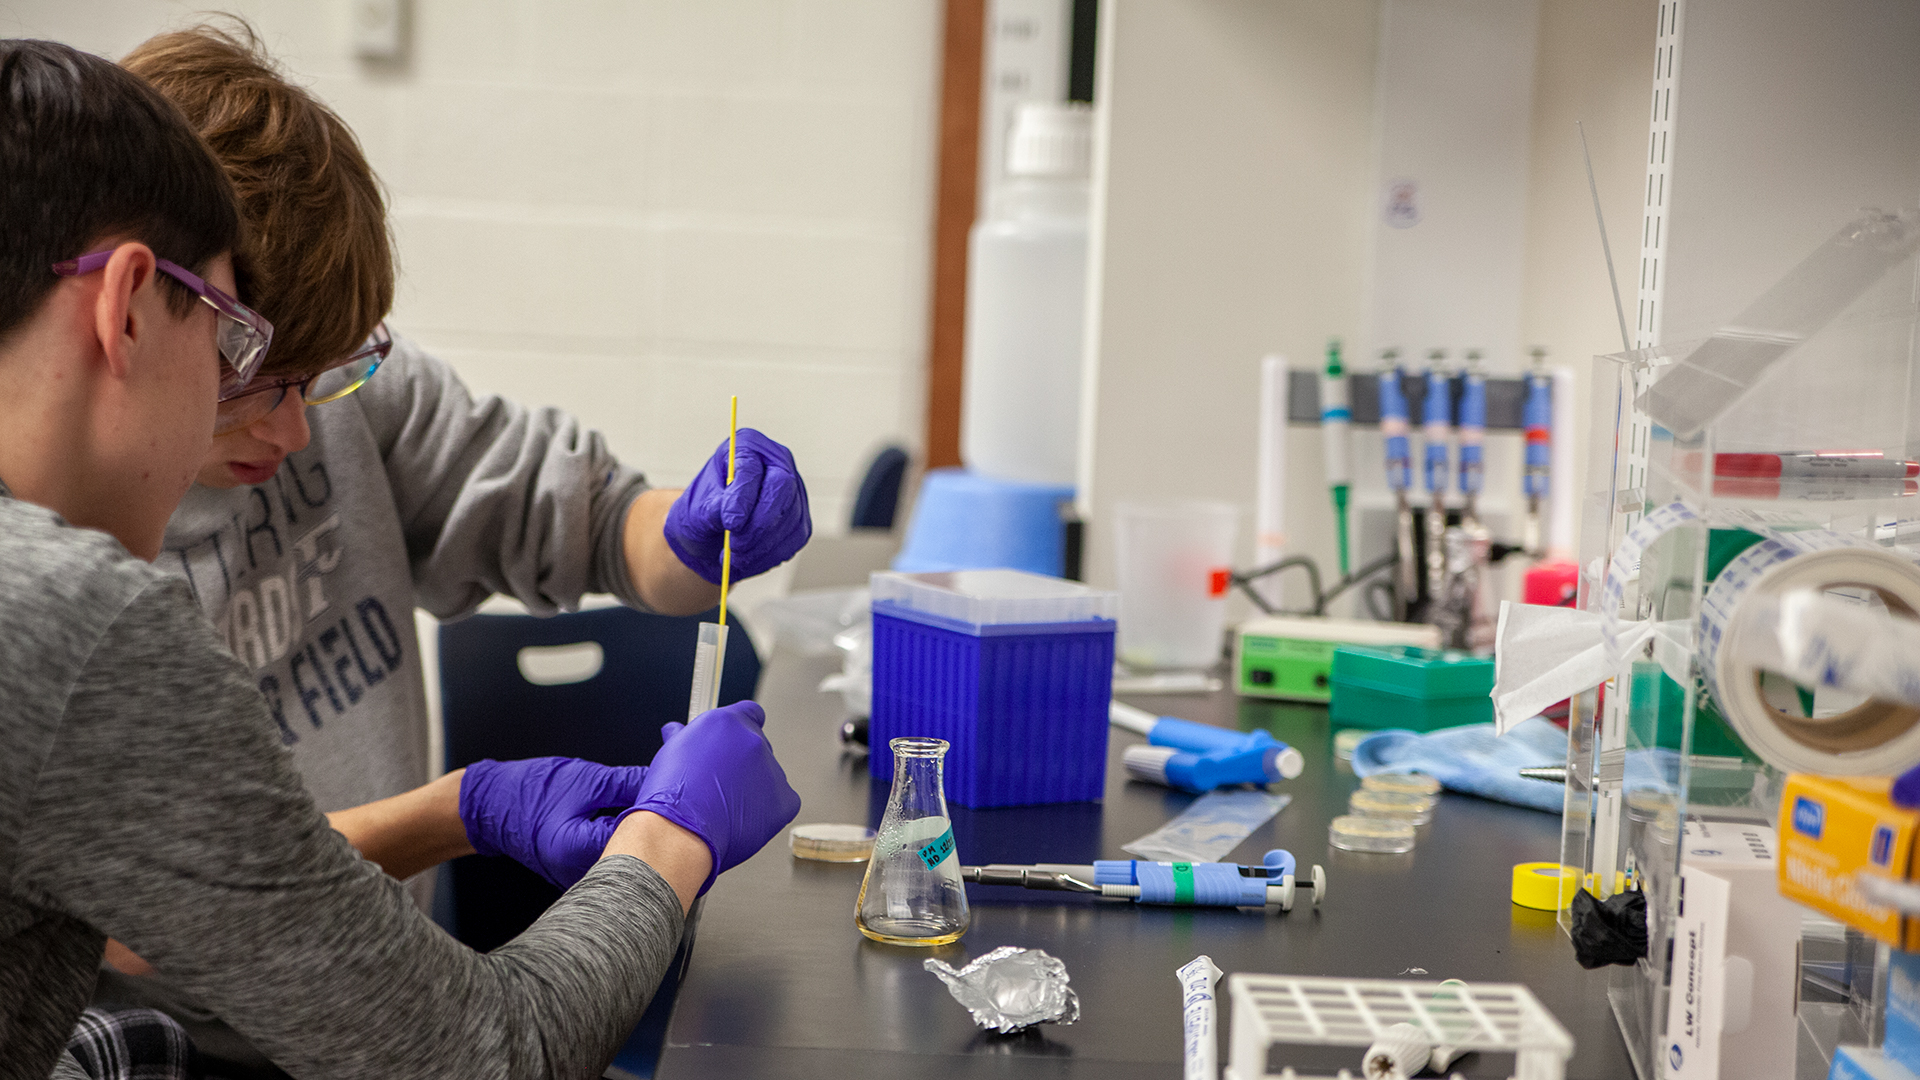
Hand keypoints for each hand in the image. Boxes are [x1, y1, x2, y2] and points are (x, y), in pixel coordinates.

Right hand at [459, 757, 649, 889]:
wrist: (491, 806)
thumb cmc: (528, 793)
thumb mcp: (584, 780)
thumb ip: (627, 783)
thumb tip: (661, 781)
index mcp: (579, 849)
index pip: (637, 836)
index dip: (657, 812)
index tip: (671, 792)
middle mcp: (582, 871)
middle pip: (635, 851)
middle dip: (653, 822)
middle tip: (664, 794)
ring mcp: (583, 875)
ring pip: (627, 854)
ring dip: (640, 829)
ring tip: (647, 802)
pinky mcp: (583, 869)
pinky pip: (615, 854)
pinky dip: (624, 835)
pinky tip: (629, 814)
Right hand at [629, 700, 800, 894]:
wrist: (680, 832)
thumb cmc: (672, 797)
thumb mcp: (670, 752)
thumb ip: (686, 737)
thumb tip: (679, 731)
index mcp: (728, 723)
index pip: (750, 713)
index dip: (741, 729)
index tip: (733, 743)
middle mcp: (753, 741)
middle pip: (758, 747)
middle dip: (743, 763)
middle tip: (721, 784)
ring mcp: (771, 770)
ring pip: (769, 777)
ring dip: (754, 788)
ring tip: (725, 807)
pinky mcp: (784, 800)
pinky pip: (782, 803)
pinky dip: (768, 812)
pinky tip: (743, 819)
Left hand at [663, 428, 811, 584]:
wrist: (710, 535)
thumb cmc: (703, 513)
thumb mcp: (696, 509)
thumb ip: (712, 509)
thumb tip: (734, 517)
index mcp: (747, 447)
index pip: (752, 467)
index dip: (743, 496)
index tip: (730, 522)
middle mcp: (776, 463)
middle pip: (782, 489)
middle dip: (758, 523)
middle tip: (735, 545)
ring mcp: (794, 491)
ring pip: (790, 518)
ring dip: (761, 545)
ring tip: (734, 557)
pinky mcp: (800, 520)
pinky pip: (794, 540)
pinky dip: (770, 555)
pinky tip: (748, 559)